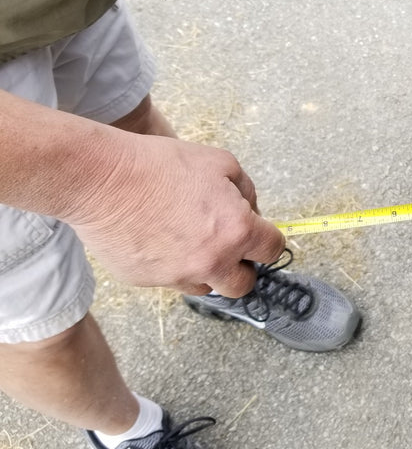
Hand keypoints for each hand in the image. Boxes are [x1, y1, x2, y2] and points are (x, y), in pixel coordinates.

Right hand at [66, 133, 285, 296]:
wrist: (101, 179)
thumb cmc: (159, 165)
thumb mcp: (221, 162)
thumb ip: (246, 191)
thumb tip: (250, 210)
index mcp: (236, 232)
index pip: (272, 251)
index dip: (267, 240)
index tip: (259, 236)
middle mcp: (211, 262)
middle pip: (243, 285)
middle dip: (241, 267)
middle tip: (229, 247)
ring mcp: (177, 276)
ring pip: (205, 286)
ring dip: (205, 269)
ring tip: (187, 239)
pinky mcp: (146, 282)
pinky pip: (169, 281)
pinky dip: (171, 266)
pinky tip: (157, 238)